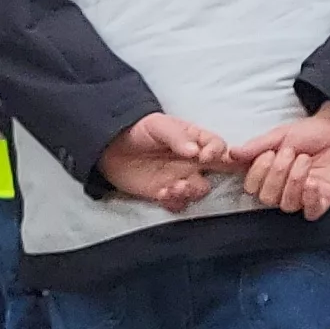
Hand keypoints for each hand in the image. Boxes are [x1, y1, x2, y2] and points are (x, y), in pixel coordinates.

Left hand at [99, 111, 233, 211]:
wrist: (110, 147)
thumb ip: (177, 137)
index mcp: (196, 140)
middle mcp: (193, 161)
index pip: (219, 147)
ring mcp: (180, 178)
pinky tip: (162, 193)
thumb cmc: (139, 130)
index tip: (204, 157)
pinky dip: (174, 202)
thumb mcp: (158, 125)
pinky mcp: (165, 193)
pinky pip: (179, 203)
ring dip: (191, 192)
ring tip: (174, 187)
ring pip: (199, 191)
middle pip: (219, 172)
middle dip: (215, 178)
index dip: (218, 153)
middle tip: (194, 178)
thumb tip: (196, 151)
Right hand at [230, 103, 329, 220]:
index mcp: (269, 175)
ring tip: (305, 160)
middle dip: (277, 173)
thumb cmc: (311, 133)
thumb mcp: (281, 134)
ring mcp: (302, 197)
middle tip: (290, 152)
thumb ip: (257, 146)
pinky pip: (310, 212)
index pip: (252, 187)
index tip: (270, 153)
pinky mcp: (322, 201)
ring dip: (294, 180)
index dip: (258, 172)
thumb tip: (231, 153)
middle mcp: (283, 189)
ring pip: (287, 204)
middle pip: (267, 198)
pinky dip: (309, 198)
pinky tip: (313, 182)